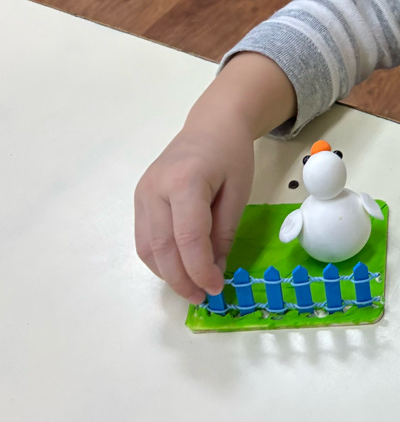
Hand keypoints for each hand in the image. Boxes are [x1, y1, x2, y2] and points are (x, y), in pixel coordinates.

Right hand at [134, 121, 253, 303]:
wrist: (211, 125)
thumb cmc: (231, 154)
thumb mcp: (238, 191)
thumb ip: (225, 232)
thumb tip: (214, 271)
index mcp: (185, 181)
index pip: (187, 237)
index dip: (200, 268)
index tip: (215, 287)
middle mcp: (155, 188)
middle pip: (162, 247)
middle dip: (181, 279)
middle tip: (202, 296)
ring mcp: (142, 194)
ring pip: (147, 248)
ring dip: (168, 274)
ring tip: (192, 287)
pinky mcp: (139, 199)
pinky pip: (145, 238)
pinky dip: (160, 259)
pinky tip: (180, 267)